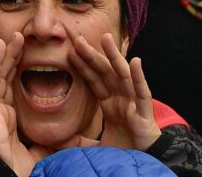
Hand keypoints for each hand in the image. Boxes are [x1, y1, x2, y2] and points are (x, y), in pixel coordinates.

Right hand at [0, 33, 45, 176]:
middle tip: (17, 35)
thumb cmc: (24, 168)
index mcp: (9, 113)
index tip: (24, 45)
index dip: (16, 63)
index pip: (11, 81)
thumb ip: (59, 139)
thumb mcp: (47, 148)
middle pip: (1, 76)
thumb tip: (82, 135)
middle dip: (8, 55)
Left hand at [68, 30, 160, 151]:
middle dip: (92, 55)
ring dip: (114, 56)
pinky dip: (139, 78)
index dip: (84, 66)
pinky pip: (142, 93)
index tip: (70, 51)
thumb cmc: (125, 153)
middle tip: (78, 39)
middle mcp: (121, 100)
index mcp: (110, 105)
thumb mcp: (95, 147)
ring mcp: (133, 104)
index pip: (95, 80)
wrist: (144, 166)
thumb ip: (78, 142)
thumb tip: (56, 141)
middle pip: (105, 73)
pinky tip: (136, 62)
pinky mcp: (144, 114)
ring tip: (106, 38)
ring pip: (122, 76)